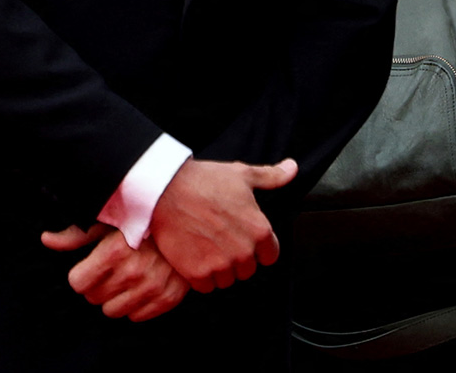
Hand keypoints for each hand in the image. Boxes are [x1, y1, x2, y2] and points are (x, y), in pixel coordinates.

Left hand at [39, 223, 189, 320]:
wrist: (183, 224)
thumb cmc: (139, 220)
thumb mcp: (106, 221)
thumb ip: (75, 234)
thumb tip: (46, 240)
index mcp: (114, 251)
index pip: (78, 283)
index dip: (80, 275)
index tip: (88, 268)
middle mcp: (134, 271)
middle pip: (93, 298)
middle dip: (96, 285)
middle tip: (108, 270)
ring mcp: (153, 286)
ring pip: (112, 311)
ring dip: (114, 297)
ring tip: (123, 278)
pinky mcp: (168, 297)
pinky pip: (137, 317)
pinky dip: (135, 304)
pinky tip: (139, 285)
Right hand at [148, 157, 294, 291]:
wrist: (164, 189)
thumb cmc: (202, 179)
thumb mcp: (241, 174)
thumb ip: (272, 176)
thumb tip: (292, 169)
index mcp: (259, 230)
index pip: (269, 255)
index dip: (256, 246)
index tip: (239, 236)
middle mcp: (244, 251)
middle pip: (247, 269)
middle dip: (235, 257)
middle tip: (217, 238)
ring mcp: (221, 264)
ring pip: (227, 279)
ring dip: (217, 268)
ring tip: (203, 246)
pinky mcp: (198, 273)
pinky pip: (206, 286)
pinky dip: (199, 275)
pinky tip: (191, 255)